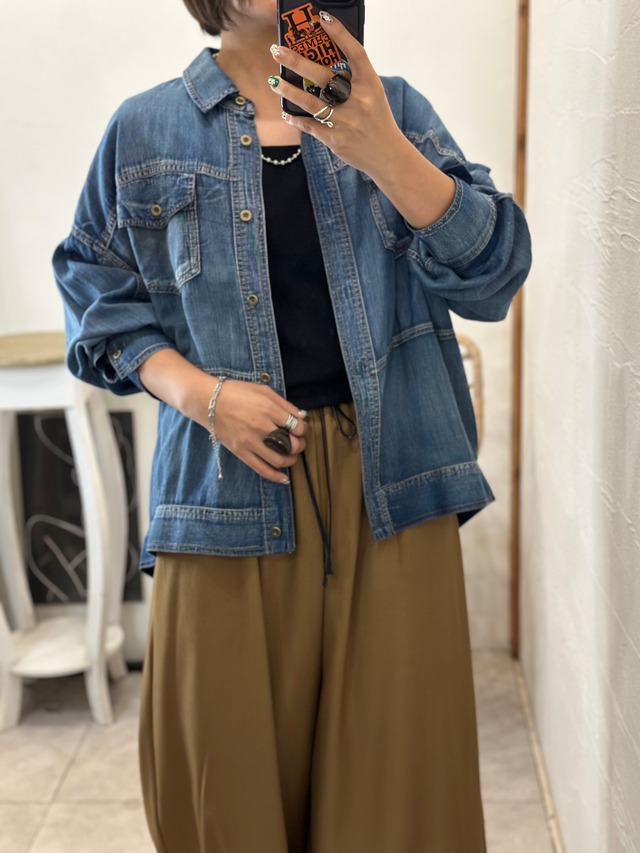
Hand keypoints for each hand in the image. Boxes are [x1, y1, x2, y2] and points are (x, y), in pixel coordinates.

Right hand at [213, 380, 307, 483]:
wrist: (208, 402)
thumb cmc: (236, 392)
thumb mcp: (263, 390)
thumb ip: (284, 404)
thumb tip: (302, 416)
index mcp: (268, 410)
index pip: (296, 426)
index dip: (303, 429)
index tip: (301, 428)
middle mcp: (261, 427)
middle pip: (291, 444)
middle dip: (300, 445)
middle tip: (299, 442)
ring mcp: (250, 442)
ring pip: (279, 460)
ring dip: (291, 460)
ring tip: (292, 456)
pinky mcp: (241, 452)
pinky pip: (260, 469)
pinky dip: (275, 476)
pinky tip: (284, 478)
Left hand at [269, 13, 404, 177]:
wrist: (387, 155)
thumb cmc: (376, 120)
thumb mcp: (373, 94)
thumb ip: (353, 80)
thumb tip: (322, 63)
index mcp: (370, 84)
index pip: (355, 52)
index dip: (339, 33)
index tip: (322, 18)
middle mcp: (358, 100)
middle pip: (323, 76)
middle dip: (297, 62)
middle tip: (277, 50)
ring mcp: (345, 121)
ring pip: (310, 102)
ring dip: (288, 91)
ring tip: (273, 81)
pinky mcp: (335, 139)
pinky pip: (309, 125)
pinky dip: (296, 118)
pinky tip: (286, 112)